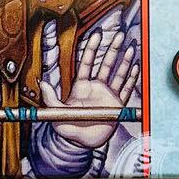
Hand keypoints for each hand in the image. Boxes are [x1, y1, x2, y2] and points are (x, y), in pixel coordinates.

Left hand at [40, 29, 139, 149]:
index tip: (97, 35)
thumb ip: (50, 98)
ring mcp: (108, 95)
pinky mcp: (117, 105)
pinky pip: (126, 90)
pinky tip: (137, 68)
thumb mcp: (56, 114)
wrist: (82, 143)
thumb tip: (42, 82)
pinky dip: (132, 79)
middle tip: (120, 35)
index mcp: (81, 86)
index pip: (87, 62)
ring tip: (132, 48)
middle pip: (106, 64)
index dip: (92, 48)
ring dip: (125, 61)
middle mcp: (96, 87)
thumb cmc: (67, 127)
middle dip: (113, 49)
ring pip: (118, 74)